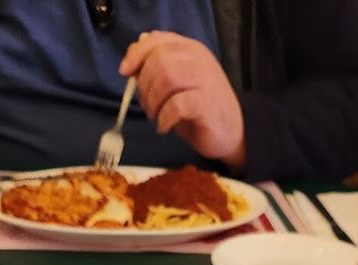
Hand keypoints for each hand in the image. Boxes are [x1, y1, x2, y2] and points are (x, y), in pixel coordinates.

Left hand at [120, 31, 245, 170]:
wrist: (232, 132)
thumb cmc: (200, 109)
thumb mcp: (176, 86)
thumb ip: (156, 70)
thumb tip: (131, 61)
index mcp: (189, 49)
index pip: (157, 40)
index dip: (136, 54)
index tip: (125, 71)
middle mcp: (198, 59)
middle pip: (159, 59)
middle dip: (144, 84)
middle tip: (147, 105)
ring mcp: (205, 79)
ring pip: (166, 78)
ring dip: (153, 101)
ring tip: (155, 116)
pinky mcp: (206, 103)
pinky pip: (176, 105)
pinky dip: (164, 118)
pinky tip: (164, 127)